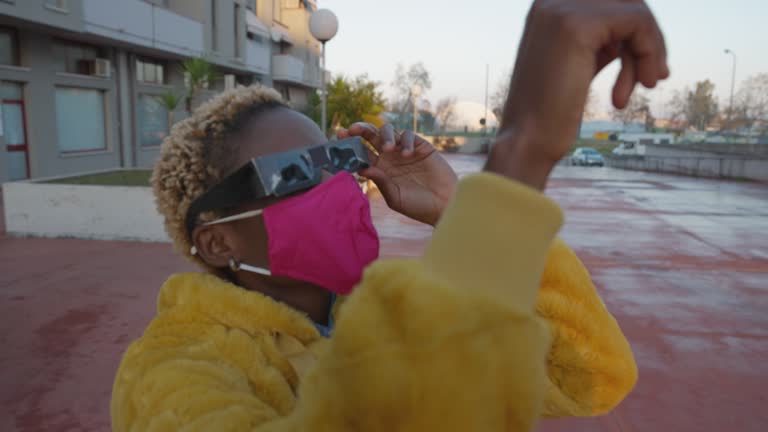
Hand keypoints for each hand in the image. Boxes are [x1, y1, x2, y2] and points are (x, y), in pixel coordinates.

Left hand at [337, 123, 457, 225]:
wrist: (444, 204)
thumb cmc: (418, 206)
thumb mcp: (395, 197)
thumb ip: (380, 182)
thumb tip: (362, 169)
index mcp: (379, 170)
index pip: (361, 153)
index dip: (350, 145)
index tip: (340, 139)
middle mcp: (389, 157)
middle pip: (371, 136)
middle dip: (360, 130)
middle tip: (353, 129)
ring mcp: (404, 150)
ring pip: (388, 131)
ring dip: (384, 135)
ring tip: (388, 149)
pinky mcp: (420, 146)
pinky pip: (408, 135)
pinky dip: (405, 141)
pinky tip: (408, 155)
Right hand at [487, 0, 668, 188]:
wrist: (526, 141)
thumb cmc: (551, 114)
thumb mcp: (577, 65)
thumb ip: (601, 42)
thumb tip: (637, 33)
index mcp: (548, 8)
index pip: (611, 4)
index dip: (635, 32)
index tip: (647, 68)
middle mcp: (551, 1)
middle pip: (626, 2)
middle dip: (647, 38)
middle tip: (655, 77)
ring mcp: (561, 9)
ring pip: (635, 11)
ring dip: (650, 49)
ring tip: (647, 84)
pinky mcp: (577, 24)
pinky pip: (637, 21)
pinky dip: (649, 52)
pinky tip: (641, 85)